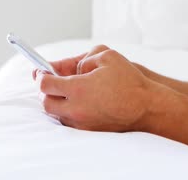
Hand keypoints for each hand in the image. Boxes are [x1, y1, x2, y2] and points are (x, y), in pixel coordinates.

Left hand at [34, 47, 156, 131]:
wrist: (146, 107)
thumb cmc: (129, 80)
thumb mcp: (108, 56)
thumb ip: (85, 59)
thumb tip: (75, 69)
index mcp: (77, 88)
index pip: (45, 84)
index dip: (41, 75)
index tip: (42, 72)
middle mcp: (76, 108)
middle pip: (46, 103)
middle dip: (46, 92)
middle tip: (52, 83)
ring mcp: (82, 122)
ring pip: (57, 115)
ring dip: (58, 103)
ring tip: (68, 93)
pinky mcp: (90, 131)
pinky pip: (71, 123)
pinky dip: (69, 113)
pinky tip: (81, 103)